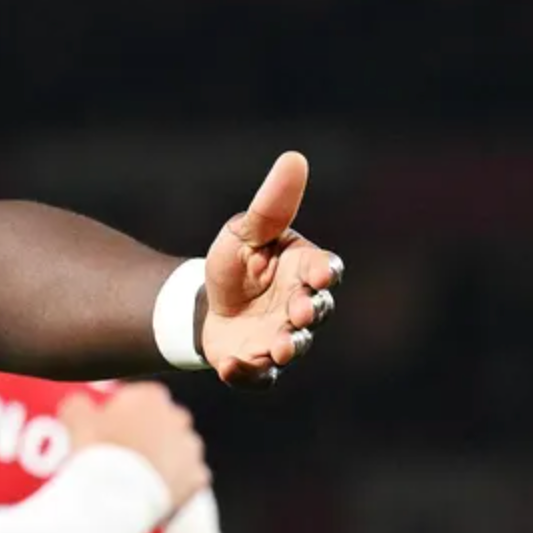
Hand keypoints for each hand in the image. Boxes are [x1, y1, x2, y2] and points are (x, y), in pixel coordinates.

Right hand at [63, 382, 208, 509]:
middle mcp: (178, 417)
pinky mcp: (198, 478)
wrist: (120, 497)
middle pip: (162, 422)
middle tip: (122, 453)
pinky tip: (150, 492)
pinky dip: (172, 483)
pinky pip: (185, 478)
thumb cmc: (98, 452)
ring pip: (176, 450)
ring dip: (161, 458)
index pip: (139, 397)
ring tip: (134, 478)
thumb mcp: (74, 418)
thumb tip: (81, 405)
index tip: (107, 429)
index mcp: (150, 397)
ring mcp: (191, 448)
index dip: (122, 413)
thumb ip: (81, 405)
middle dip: (147, 434)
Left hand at [200, 151, 342, 386]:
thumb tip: (294, 158)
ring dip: (288, 347)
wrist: (207, 302)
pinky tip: (230, 365)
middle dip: (310, 312)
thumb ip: (272, 204)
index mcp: (304, 270)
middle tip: (301, 313)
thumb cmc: (238, 261)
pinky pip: (259, 375)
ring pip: (294, 346)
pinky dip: (247, 373)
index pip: (324, 269)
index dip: (324, 273)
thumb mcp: (247, 230)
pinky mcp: (257, 362)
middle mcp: (301, 306)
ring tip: (279, 349)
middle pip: (315, 311)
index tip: (320, 274)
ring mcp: (282, 337)